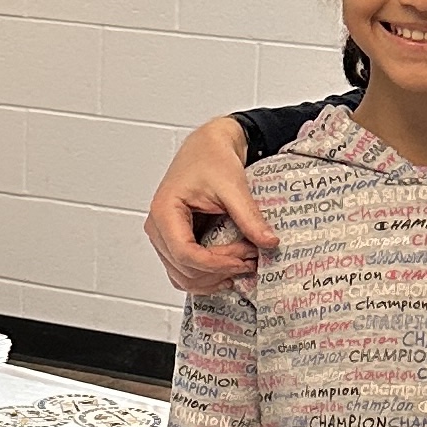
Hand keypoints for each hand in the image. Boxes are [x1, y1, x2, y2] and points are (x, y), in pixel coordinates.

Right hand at [144, 118, 275, 295]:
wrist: (207, 147)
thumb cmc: (211, 158)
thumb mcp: (233, 186)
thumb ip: (249, 217)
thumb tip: (268, 243)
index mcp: (164, 211)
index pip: (184, 253)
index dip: (215, 264)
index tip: (243, 261)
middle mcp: (158, 228)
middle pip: (183, 269)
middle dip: (219, 271)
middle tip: (250, 260)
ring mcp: (164, 238)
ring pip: (182, 277)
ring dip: (213, 278)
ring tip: (242, 266)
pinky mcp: (175, 242)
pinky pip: (185, 271)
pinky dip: (207, 277)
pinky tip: (229, 271)